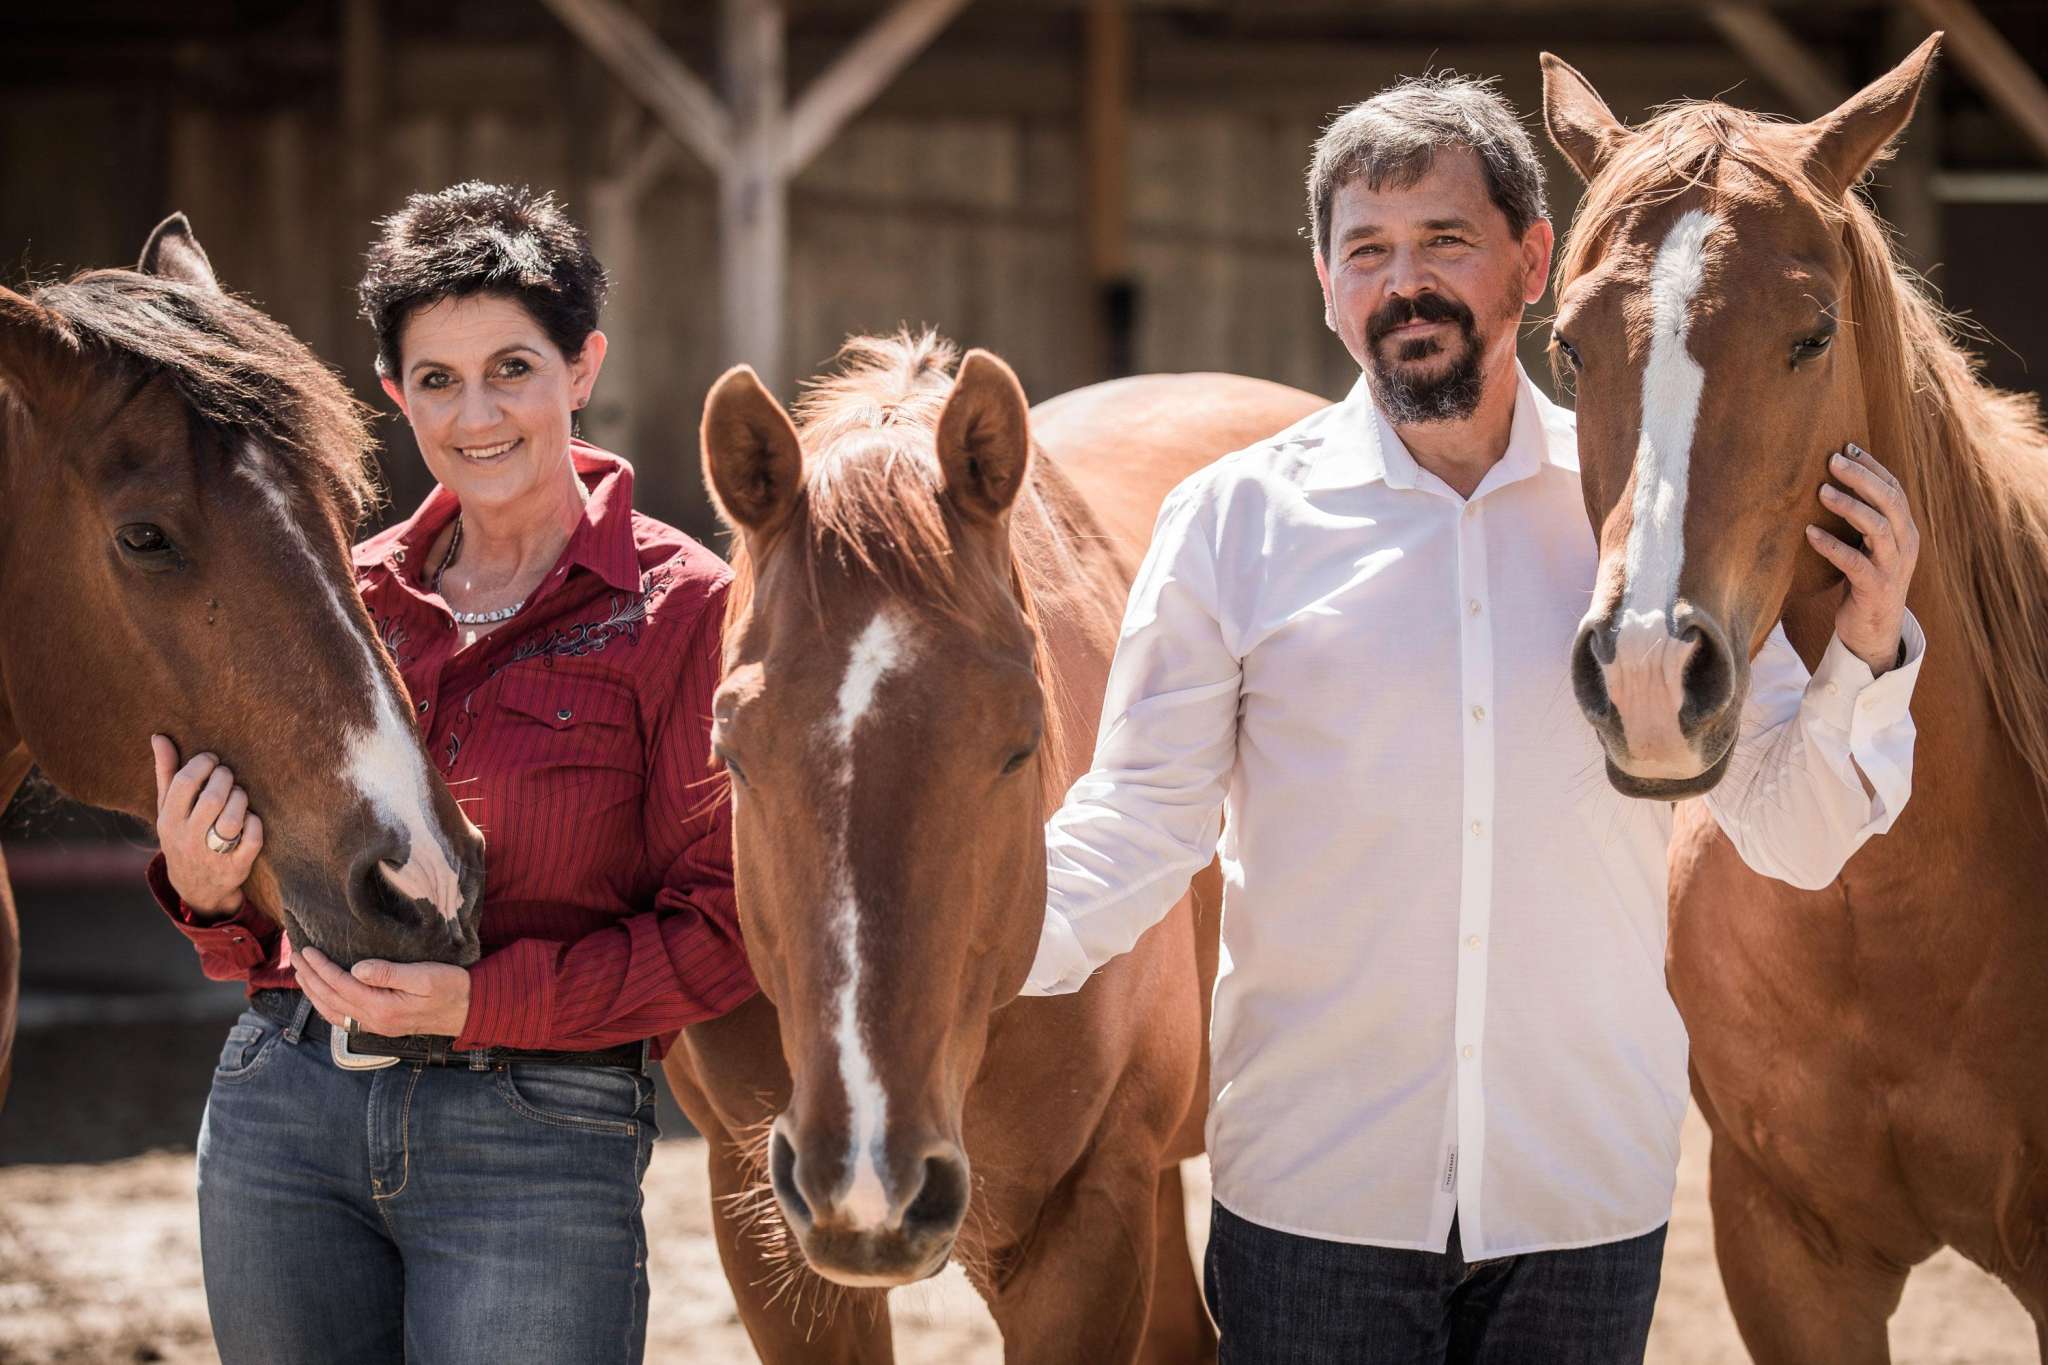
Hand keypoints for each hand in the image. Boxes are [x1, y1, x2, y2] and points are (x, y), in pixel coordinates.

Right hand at [151, 735, 263, 917]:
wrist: (195, 886)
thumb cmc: (182, 834)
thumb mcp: (167, 808)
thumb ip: (166, 773)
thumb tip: (159, 736)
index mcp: (169, 820)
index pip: (185, 783)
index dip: (203, 764)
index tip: (213, 760)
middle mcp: (188, 838)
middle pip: (213, 798)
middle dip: (226, 779)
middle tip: (229, 776)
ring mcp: (213, 854)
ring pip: (233, 819)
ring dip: (241, 799)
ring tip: (240, 794)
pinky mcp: (237, 866)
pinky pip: (252, 839)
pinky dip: (255, 823)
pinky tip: (251, 818)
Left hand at [294, 942, 471, 1038]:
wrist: (471, 1010)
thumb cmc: (452, 987)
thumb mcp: (425, 975)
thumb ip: (389, 973)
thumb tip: (356, 969)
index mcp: (382, 1006)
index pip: (340, 984)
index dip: (320, 967)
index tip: (307, 950)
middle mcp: (374, 1020)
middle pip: (331, 998)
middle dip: (310, 978)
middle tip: (296, 958)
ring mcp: (376, 1026)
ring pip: (333, 1010)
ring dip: (314, 992)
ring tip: (301, 975)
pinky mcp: (382, 1025)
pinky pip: (344, 1018)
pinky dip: (327, 1005)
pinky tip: (323, 997)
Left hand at [1808, 444, 1918, 674]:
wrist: (1873, 631)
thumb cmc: (1863, 582)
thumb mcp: (1867, 546)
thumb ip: (1861, 520)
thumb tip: (1829, 482)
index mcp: (1906, 530)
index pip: (1894, 489)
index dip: (1873, 466)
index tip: (1847, 446)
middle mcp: (1906, 544)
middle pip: (1890, 501)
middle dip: (1862, 477)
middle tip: (1832, 459)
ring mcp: (1893, 567)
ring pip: (1879, 527)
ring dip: (1849, 506)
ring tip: (1821, 491)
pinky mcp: (1876, 589)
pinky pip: (1855, 563)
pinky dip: (1832, 546)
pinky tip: (1809, 533)